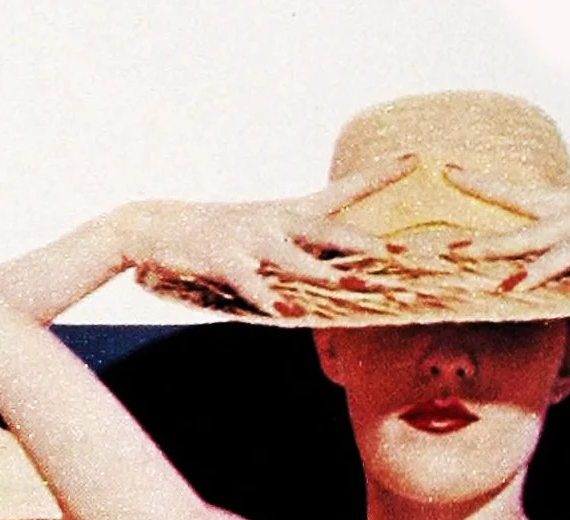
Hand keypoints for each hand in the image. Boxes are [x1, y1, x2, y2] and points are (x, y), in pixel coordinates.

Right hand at [110, 160, 409, 315]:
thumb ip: (296, 248)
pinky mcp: (220, 262)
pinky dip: (268, 299)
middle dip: (365, 243)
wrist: (151, 227)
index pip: (342, 189)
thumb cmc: (211, 236)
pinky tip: (286, 313)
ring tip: (354, 286)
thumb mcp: (258, 232)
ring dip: (325, 273)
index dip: (380, 174)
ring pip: (294, 258)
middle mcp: (274, 222)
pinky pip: (249, 284)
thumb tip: (336, 267)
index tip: (417, 157)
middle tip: (400, 253)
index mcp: (287, 212)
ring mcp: (247, 242)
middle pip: (328, 229)